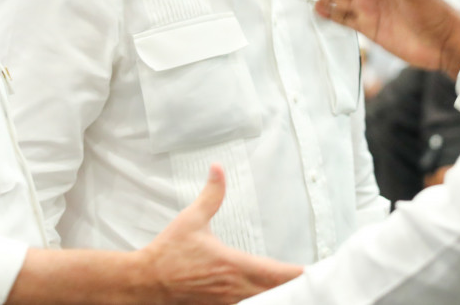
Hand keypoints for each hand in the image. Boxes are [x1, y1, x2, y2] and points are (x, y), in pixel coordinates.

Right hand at [140, 166, 300, 303]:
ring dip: (278, 296)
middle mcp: (234, 288)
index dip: (297, 274)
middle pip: (276, 293)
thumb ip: (211, 195)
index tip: (313, 270)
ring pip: (261, 303)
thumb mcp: (191, 219)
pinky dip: (257, 302)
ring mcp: (226, 303)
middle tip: (312, 281)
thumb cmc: (169, 253)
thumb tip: (217, 169)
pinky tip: (266, 297)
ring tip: (294, 290)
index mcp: (233, 265)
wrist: (146, 282)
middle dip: (294, 287)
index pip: (276, 273)